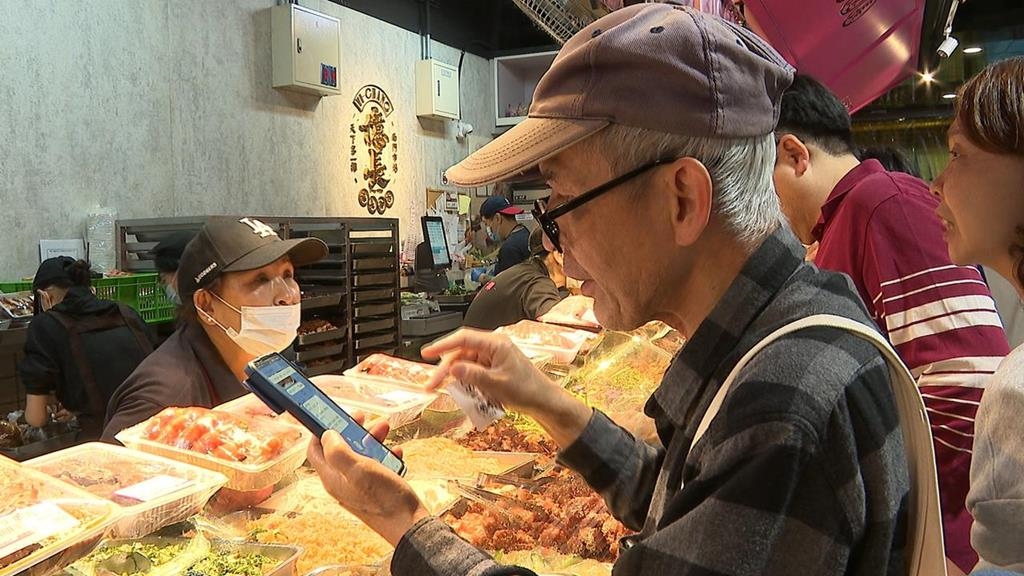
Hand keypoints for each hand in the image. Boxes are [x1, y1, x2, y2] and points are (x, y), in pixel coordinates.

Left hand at [306, 415, 428, 545]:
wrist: (410, 525)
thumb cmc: (385, 500)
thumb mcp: (360, 470)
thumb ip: (339, 452)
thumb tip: (327, 435)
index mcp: (332, 478)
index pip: (315, 450)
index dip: (320, 430)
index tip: (332, 415)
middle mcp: (343, 482)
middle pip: (339, 449)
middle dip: (352, 430)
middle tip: (363, 417)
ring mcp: (359, 486)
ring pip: (360, 455)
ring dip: (372, 439)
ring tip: (386, 428)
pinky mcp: (375, 488)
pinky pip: (377, 465)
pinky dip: (385, 455)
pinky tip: (396, 452)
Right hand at [422, 329, 556, 413]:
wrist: (543, 401)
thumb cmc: (527, 389)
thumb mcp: (496, 384)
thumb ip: (473, 375)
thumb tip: (452, 369)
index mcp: (496, 343)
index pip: (463, 338)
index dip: (442, 345)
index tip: (426, 352)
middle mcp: (493, 347)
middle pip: (460, 353)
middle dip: (445, 368)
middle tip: (431, 384)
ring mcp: (492, 357)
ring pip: (464, 363)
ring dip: (454, 376)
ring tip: (444, 390)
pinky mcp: (492, 367)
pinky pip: (472, 370)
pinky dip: (465, 380)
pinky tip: (461, 390)